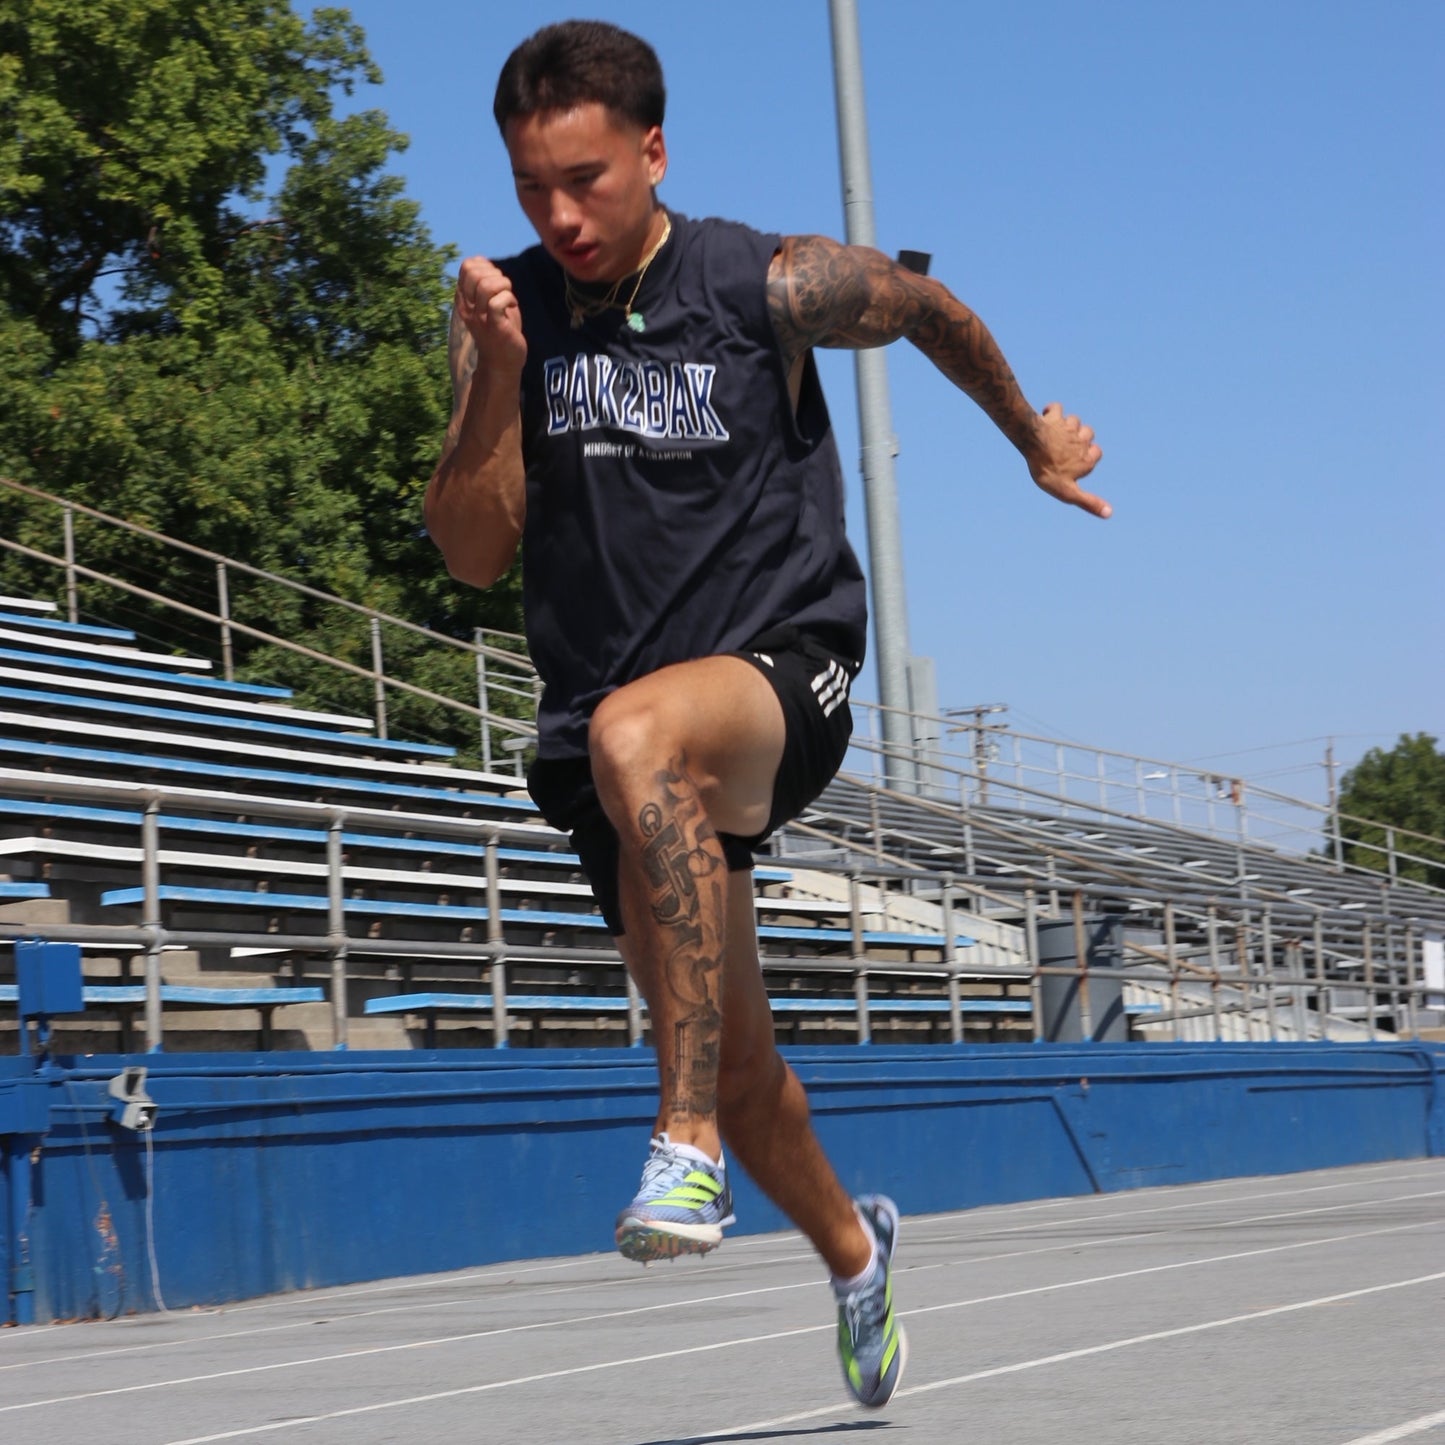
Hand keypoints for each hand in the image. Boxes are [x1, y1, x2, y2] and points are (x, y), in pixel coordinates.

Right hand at [455, 255, 526, 373]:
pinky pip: (497, 302)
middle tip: (504, 288)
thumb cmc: (499, 330)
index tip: (495, 278)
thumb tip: (483, 261)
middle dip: (495, 273)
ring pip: (485, 286)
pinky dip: (509, 298)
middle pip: (474, 272)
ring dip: (503, 285)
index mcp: (464, 299)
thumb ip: (485, 283)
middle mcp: (468, 307)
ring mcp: (479, 317)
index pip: (466, 266)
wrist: (502, 363)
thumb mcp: (488, 303)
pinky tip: (513, 305)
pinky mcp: (494, 326)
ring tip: (508, 295)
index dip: (485, 265)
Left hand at [1027, 402, 1110, 517]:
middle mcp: (1081, 441)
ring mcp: (1068, 428)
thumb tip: (1109, 514)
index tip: (1076, 463)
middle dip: (1080, 438)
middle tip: (1064, 448)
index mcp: (1086, 458)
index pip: (1096, 453)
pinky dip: (1053, 411)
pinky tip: (1047, 416)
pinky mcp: (1054, 417)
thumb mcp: (1068, 492)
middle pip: (1088, 434)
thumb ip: (1088, 502)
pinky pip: (1056, 409)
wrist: (1034, 445)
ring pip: (1074, 421)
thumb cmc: (1049, 470)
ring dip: (1068, 426)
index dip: (1088, 457)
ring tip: (1055, 436)